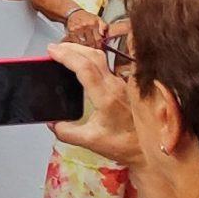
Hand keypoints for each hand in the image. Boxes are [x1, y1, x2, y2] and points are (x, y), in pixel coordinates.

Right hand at [48, 42, 139, 162]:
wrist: (146, 149)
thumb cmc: (122, 145)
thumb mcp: (90, 142)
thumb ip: (67, 132)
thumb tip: (52, 123)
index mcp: (106, 98)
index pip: (84, 68)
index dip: (67, 56)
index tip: (52, 51)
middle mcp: (115, 86)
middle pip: (93, 56)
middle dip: (72, 48)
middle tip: (54, 48)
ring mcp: (121, 84)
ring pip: (101, 58)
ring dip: (81, 50)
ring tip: (65, 51)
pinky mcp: (123, 86)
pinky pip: (105, 65)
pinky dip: (89, 59)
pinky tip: (81, 63)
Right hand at [63, 10, 107, 49]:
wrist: (74, 12)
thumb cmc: (87, 17)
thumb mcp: (97, 18)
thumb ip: (104, 26)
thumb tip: (106, 35)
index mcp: (93, 23)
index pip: (98, 38)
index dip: (99, 45)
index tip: (100, 47)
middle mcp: (85, 26)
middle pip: (91, 42)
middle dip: (93, 47)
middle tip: (94, 48)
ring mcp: (77, 29)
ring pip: (83, 43)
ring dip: (86, 47)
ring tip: (88, 47)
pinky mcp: (71, 32)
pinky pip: (76, 42)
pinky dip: (79, 44)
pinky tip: (81, 44)